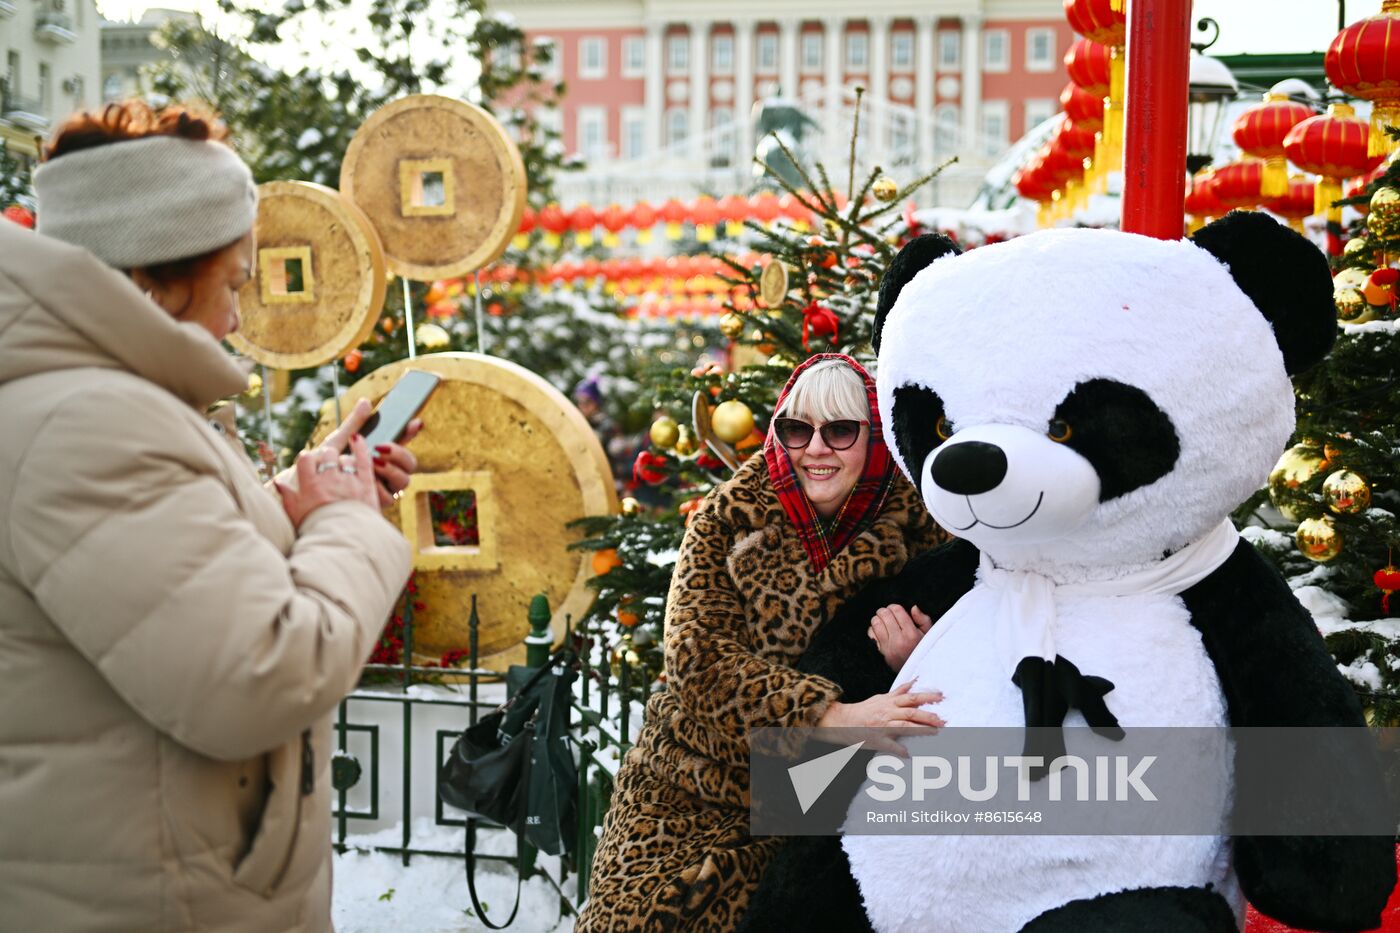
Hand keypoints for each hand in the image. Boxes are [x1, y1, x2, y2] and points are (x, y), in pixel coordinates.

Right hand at [275, 434, 378, 528]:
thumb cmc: (317, 532)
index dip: (307, 459)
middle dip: (327, 458)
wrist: (344, 544)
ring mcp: (349, 481)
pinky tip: (358, 439)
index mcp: (310, 486)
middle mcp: (329, 480)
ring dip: (344, 461)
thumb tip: (277, 482)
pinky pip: (363, 460)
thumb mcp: (296, 517)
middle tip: (328, 466)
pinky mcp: (366, 485)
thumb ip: (287, 497)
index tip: (310, 464)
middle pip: (327, 455)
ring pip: (345, 458)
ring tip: (344, 470)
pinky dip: (361, 448)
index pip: (305, 460)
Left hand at [320, 399, 421, 507]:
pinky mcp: (377, 504)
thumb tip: (365, 402)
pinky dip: (379, 487)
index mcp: (384, 455)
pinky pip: (389, 496)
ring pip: (403, 480)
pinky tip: (367, 481)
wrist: (311, 488)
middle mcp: (390, 472)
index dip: (411, 432)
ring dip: (390, 470)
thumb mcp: (339, 441)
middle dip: (399, 454)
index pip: (403, 442)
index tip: (414, 422)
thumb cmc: (326, 464)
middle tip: (380, 448)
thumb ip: (354, 424)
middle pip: (410, 464)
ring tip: (373, 464)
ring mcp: (386, 488)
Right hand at [815, 681, 944, 754]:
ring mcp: (883, 726)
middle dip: (929, 715)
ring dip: (921, 729)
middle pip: (911, 712)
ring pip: (905, 726)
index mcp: (889, 702)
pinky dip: (899, 750)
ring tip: (935, 732)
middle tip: (943, 719)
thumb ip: (898, 692)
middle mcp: (888, 712)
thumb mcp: (881, 698)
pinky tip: (909, 755)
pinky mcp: (877, 739)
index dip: (927, 696)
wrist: (844, 721)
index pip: (911, 697)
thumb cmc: (865, 710)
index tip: (941, 698)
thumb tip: (913, 682)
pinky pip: (890, 746)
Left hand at [869, 604, 932, 672]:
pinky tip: (880, 632)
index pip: (896, 610)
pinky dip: (873, 630)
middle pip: (884, 614)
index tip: (896, 610)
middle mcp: (898, 641)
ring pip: (875, 623)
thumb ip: (923, 620)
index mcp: (911, 634)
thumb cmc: (924, 651)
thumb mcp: (929, 635)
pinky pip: (871, 635)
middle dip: (885, 611)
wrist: (918, 674)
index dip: (895, 607)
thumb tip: (913, 607)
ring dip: (878, 619)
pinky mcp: (881, 653)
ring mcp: (888, 648)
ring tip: (884, 622)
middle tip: (888, 614)